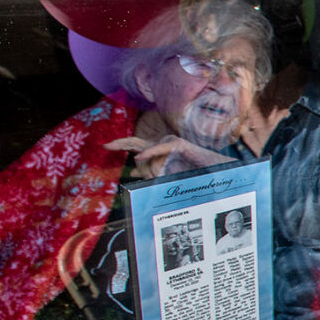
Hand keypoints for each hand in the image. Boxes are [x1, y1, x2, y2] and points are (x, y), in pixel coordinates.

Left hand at [107, 136, 232, 177]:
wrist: (214, 172)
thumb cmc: (193, 173)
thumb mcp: (166, 174)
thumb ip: (149, 171)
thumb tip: (134, 172)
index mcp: (159, 148)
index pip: (136, 144)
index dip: (121, 143)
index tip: (106, 146)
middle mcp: (163, 142)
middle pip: (136, 143)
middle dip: (120, 143)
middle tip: (106, 145)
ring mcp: (170, 142)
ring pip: (148, 155)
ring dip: (150, 169)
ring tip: (161, 177)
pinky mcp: (178, 145)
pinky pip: (158, 149)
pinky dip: (149, 153)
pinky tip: (139, 157)